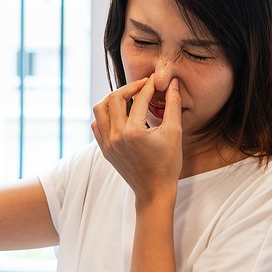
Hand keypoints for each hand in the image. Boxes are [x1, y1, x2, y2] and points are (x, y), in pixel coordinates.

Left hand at [91, 74, 182, 203]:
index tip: (154, 80)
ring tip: (128, 97)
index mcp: (133, 132)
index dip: (148, 86)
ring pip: (100, 110)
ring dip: (113, 99)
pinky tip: (119, 114)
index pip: (139, 99)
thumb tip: (171, 83)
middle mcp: (116, 136)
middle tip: (142, 86)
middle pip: (114, 98)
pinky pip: (97, 125)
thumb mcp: (174, 132)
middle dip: (129, 88)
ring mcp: (107, 143)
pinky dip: (105, 115)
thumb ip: (173, 105)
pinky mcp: (104, 149)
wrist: (154, 191)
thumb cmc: (168, 164)